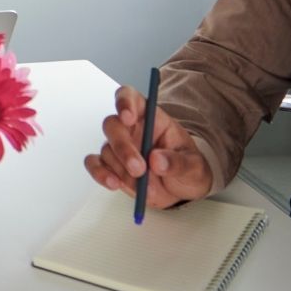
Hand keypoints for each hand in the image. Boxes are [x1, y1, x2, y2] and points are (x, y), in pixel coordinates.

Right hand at [82, 85, 212, 209]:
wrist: (182, 192)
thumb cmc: (188, 170)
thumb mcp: (195, 166)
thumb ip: (178, 163)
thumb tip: (157, 160)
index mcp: (151, 118)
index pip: (131, 98)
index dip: (125, 102)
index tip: (127, 117)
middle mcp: (131, 129)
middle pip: (113, 125)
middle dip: (123, 148)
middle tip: (139, 169)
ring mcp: (119, 147)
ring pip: (107, 149)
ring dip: (121, 170)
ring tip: (142, 186)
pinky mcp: (111, 166)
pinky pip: (95, 164)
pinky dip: (101, 174)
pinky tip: (114, 183)